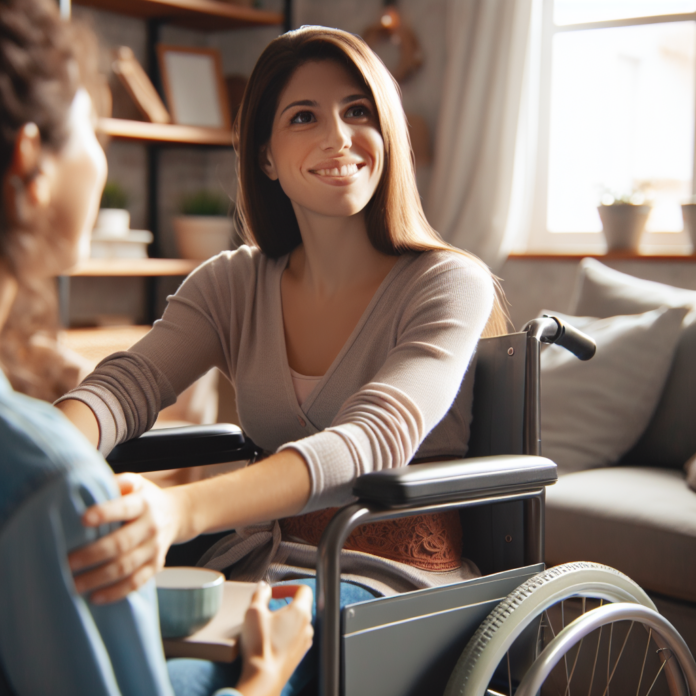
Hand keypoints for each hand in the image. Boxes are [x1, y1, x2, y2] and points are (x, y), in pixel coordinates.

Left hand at [68, 473, 188, 603]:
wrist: (177, 514)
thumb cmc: (146, 498)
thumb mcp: (137, 483)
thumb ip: (118, 483)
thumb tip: (90, 483)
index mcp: (144, 503)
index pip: (125, 507)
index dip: (105, 513)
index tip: (83, 519)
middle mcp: (151, 525)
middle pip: (122, 543)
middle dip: (92, 554)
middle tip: (67, 562)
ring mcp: (155, 547)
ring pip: (126, 566)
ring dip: (98, 578)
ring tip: (74, 585)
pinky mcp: (156, 565)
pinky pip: (137, 582)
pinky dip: (116, 592)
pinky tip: (96, 597)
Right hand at [236, 583, 313, 695]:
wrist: (263, 678)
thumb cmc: (261, 644)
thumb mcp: (254, 612)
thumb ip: (260, 594)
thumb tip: (264, 586)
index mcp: (300, 611)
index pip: (303, 589)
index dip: (288, 587)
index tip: (274, 593)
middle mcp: (307, 625)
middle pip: (300, 606)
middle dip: (283, 604)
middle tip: (266, 610)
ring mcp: (305, 642)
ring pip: (297, 623)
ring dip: (284, 621)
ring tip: (267, 627)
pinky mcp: (299, 655)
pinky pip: (295, 638)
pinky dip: (285, 635)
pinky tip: (271, 641)